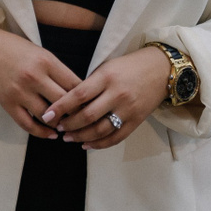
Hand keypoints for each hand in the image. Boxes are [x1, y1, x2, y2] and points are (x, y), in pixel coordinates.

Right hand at [0, 26, 82, 139]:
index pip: (74, 84)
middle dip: (76, 113)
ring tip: (69, 127)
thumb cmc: (16, 49)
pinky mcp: (8, 104)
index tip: (92, 104)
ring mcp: (20, 92)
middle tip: (84, 119)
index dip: (86, 97)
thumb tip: (78, 91)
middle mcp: (34, 77)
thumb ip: (58, 71)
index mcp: (46, 61)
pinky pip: (28, 124)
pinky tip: (51, 134)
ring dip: (60, 124)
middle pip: (64, 102)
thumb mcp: (41, 53)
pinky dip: (42, 133)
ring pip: (48, 116)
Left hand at [45, 45, 171, 148]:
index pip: (78, 95)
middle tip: (58, 128)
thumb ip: (90, 83)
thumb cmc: (130, 66)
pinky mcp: (136, 121)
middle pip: (87, 116)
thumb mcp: (107, 67)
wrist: (162, 70)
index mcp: (107, 77)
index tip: (47, 115)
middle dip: (69, 125)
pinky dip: (99, 144)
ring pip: (100, 130)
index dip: (60, 107)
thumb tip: (68, 102)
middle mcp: (117, 94)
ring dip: (81, 137)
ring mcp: (128, 110)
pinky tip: (87, 145)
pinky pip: (115, 137)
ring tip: (68, 138)